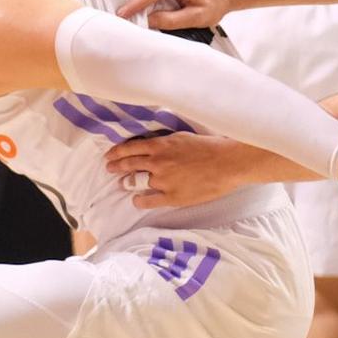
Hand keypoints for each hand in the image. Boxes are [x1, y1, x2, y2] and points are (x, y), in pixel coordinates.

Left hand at [103, 133, 254, 208]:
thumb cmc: (210, 147)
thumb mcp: (183, 137)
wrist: (227, 163)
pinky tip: (136, 200)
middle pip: (129, 165)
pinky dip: (139, 200)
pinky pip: (148, 200)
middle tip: (110, 168)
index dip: (117, 152)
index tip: (109, 156)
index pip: (130, 148)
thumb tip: (153, 146)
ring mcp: (163, 181)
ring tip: (122, 184)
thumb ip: (165, 143)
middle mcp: (157, 162)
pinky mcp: (172, 197)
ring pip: (136, 182)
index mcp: (160, 145)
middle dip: (117, 167)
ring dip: (126, 183)